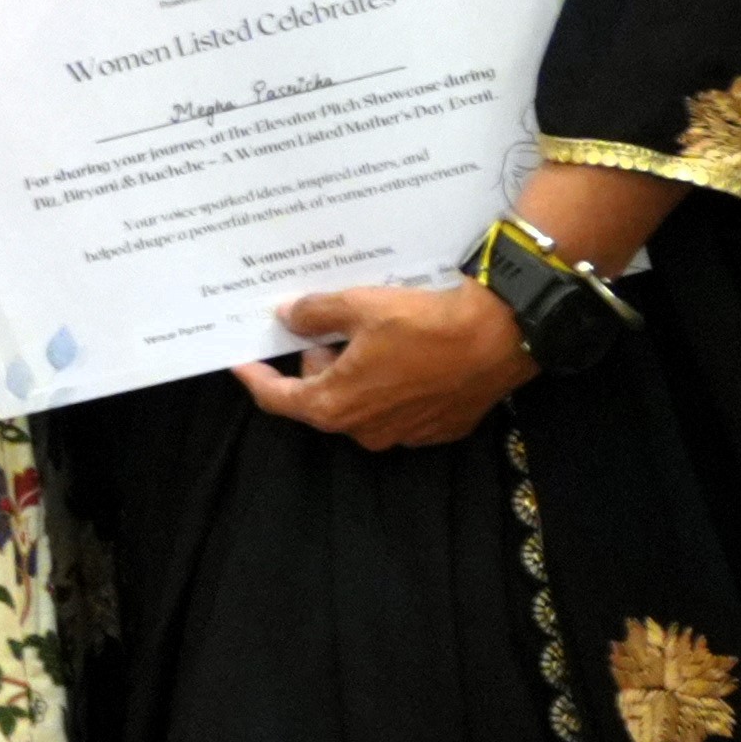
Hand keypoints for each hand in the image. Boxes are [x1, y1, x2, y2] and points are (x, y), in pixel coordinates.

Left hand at [236, 279, 530, 449]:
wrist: (499, 338)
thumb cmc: (422, 323)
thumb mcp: (357, 306)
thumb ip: (314, 314)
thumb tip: (289, 317)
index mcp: (336, 405)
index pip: (279, 399)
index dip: (256, 379)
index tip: (241, 362)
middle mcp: (366, 431)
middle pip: (322, 400)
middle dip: (317, 365)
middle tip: (324, 328)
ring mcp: (405, 436)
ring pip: (362, 405)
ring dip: (354, 375)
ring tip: (368, 336)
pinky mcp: (438, 429)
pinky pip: (399, 409)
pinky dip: (391, 385)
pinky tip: (404, 355)